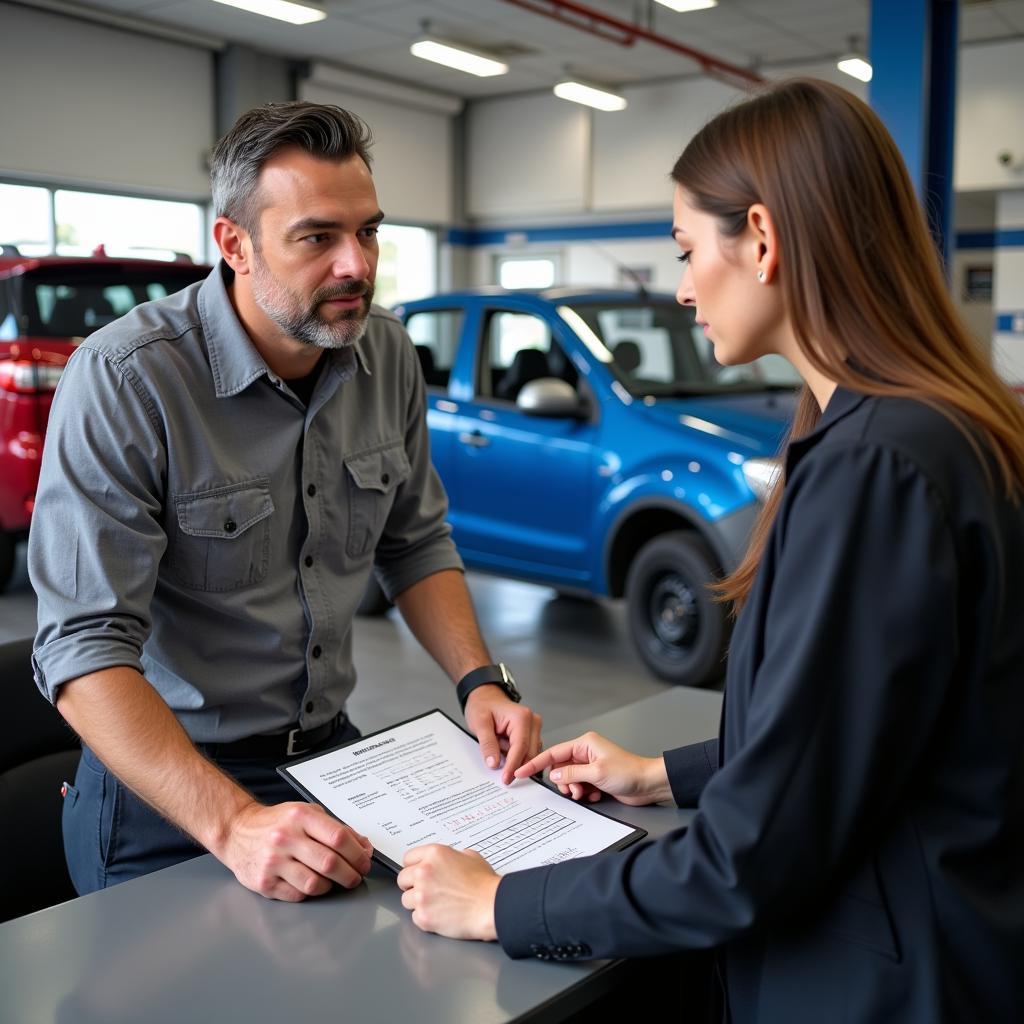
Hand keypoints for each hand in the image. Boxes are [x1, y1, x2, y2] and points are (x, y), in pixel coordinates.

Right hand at [217, 800, 372, 900]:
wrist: (237, 831)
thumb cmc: (278, 822)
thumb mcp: (307, 814)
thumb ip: (336, 829)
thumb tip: (365, 848)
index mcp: (301, 817)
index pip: (339, 837)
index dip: (358, 853)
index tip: (364, 862)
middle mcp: (286, 838)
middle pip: (330, 863)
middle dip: (350, 874)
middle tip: (355, 877)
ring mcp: (273, 861)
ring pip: (315, 883)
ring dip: (331, 886)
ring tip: (334, 881)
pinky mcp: (264, 882)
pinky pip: (297, 895)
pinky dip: (310, 893)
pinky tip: (311, 883)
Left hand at [398, 845, 499, 940]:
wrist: (491, 906)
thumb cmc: (484, 884)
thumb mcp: (471, 856)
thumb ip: (453, 855)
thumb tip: (449, 860)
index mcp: (434, 854)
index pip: (408, 858)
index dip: (414, 867)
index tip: (416, 873)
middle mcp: (424, 872)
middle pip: (402, 879)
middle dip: (412, 885)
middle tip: (426, 890)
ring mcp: (421, 895)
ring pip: (406, 899)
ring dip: (417, 903)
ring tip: (436, 904)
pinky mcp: (423, 916)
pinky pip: (415, 917)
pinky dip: (425, 918)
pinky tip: (439, 915)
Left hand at [464, 687, 541, 783]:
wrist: (485, 697)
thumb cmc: (482, 706)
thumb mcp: (479, 723)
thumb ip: (488, 744)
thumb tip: (494, 763)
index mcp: (521, 717)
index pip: (521, 747)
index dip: (513, 765)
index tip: (506, 779)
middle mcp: (532, 721)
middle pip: (530, 753)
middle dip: (517, 766)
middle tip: (504, 779)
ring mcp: (534, 728)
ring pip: (530, 754)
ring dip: (516, 760)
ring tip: (499, 753)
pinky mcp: (531, 734)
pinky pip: (527, 751)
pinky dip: (516, 757)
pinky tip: (504, 752)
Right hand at [513, 731, 671, 805]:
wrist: (648, 784)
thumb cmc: (629, 772)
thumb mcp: (596, 773)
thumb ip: (572, 774)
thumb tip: (554, 775)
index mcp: (584, 744)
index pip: (553, 752)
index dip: (536, 763)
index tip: (521, 771)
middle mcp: (586, 753)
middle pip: (560, 769)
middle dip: (565, 783)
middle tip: (575, 791)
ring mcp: (590, 765)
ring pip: (569, 779)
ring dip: (575, 789)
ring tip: (587, 794)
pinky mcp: (596, 777)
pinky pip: (580, 786)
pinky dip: (585, 793)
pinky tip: (596, 795)